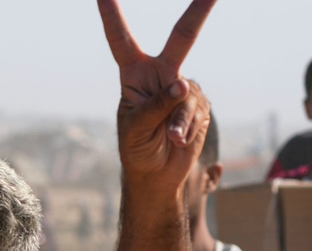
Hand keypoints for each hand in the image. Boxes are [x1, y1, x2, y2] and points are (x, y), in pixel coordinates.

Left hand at [98, 0, 216, 185]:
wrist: (155, 174)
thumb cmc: (136, 148)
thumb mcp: (135, 127)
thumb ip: (157, 104)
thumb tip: (182, 84)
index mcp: (134, 74)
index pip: (121, 39)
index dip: (112, 15)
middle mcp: (161, 73)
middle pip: (182, 36)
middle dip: (199, 10)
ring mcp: (183, 87)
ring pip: (187, 94)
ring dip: (177, 121)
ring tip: (167, 138)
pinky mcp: (199, 104)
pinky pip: (196, 111)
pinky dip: (186, 127)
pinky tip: (178, 139)